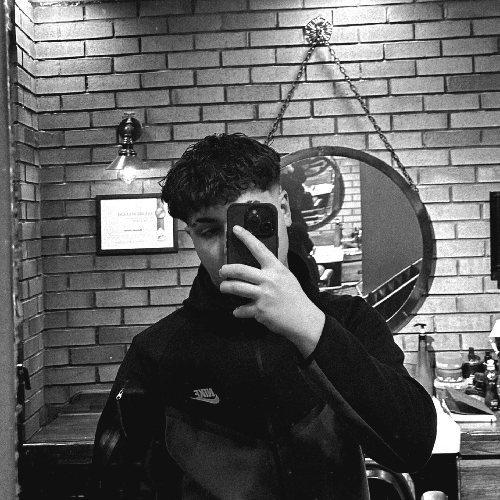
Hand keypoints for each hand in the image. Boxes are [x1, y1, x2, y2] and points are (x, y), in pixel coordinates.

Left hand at [219, 225, 324, 356]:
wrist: (303, 319)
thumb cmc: (295, 298)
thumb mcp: (287, 277)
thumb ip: (272, 271)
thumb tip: (255, 266)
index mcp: (276, 269)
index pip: (259, 248)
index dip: (246, 237)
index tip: (235, 229)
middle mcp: (269, 280)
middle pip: (240, 270)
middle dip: (226, 270)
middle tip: (222, 271)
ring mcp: (264, 295)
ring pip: (235, 288)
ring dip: (225, 287)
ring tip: (224, 287)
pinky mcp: (260, 310)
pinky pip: (242, 309)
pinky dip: (238, 311)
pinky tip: (238, 311)